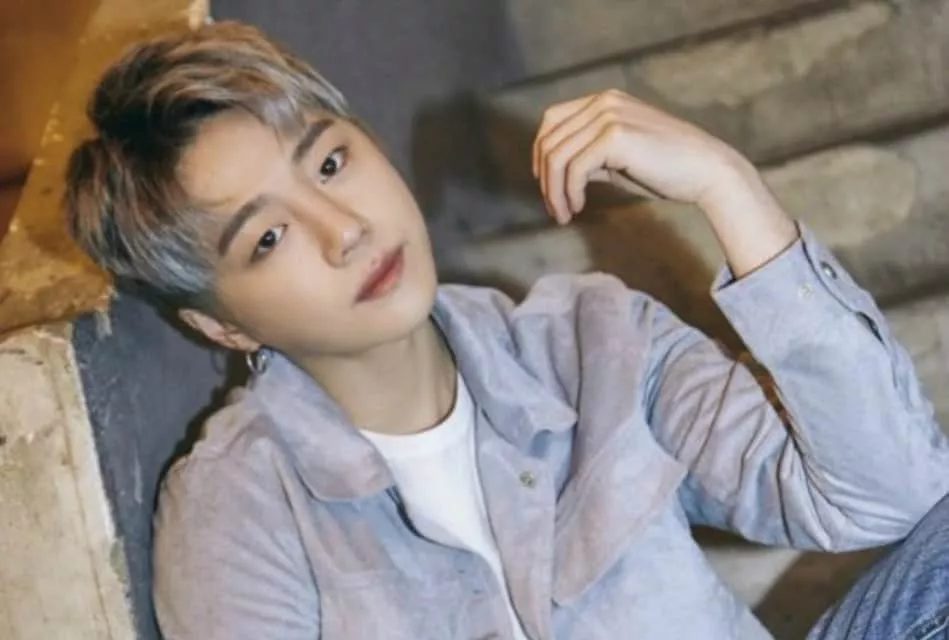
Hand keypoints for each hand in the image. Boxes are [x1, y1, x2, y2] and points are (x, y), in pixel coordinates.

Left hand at [532, 89, 797, 275]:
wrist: (706, 171)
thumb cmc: (666, 169)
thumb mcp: (619, 157)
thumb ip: (591, 156)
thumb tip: (557, 172)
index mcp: (604, 101)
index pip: (552, 121)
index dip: (540, 155)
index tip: (546, 185)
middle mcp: (603, 102)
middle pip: (549, 140)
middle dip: (545, 180)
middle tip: (555, 209)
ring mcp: (608, 115)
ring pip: (557, 156)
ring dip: (555, 192)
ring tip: (564, 214)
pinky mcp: (614, 136)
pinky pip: (574, 168)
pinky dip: (569, 193)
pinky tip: (579, 207)